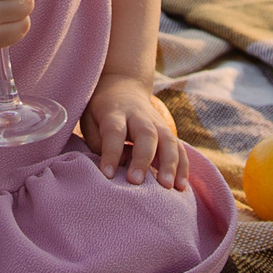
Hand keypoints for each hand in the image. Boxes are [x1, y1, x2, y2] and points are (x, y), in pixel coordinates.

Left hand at [83, 73, 187, 188]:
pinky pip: (180, 148)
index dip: (111, 153)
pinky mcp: (167, 131)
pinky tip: (181, 187)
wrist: (123, 85)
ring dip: (169, 164)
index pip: (114, 132)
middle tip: (136, 181)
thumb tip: (119, 166)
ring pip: (168, 140)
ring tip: (167, 187)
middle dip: (142, 159)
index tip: (107, 175)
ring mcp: (157, 122)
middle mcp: (139, 116)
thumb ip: (99, 143)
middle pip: (146, 134)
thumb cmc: (101, 111)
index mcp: (115, 112)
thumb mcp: (89, 120)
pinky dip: (182, 167)